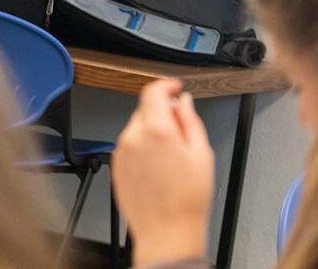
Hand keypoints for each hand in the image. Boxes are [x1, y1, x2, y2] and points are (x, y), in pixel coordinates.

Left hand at [113, 79, 214, 265]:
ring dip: (152, 131)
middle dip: (162, 112)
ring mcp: (122, 154)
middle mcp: (133, 138)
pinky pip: (129, 147)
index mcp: (157, 130)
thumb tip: (184, 102)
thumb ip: (190, 120)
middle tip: (181, 129)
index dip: (166, 84)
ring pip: (136, 128)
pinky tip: (159, 167)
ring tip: (171, 156)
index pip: (153, 91)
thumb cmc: (187, 198)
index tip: (175, 87)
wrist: (166, 231)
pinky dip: (142, 147)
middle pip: (145, 109)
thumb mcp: (201, 152)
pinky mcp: (116, 168)